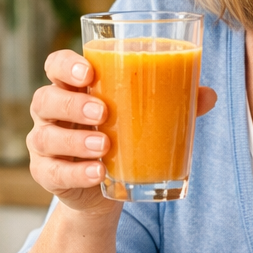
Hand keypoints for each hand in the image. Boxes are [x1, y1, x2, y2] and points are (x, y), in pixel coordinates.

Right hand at [27, 49, 217, 213]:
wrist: (104, 187)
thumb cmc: (122, 137)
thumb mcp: (143, 118)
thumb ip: (173, 102)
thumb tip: (208, 95)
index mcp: (73, 88)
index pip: (55, 65)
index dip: (65, 65)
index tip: (88, 72)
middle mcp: (52, 112)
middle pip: (45, 98)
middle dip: (72, 104)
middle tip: (103, 112)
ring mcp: (45, 144)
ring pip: (45, 136)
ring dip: (75, 140)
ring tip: (104, 145)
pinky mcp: (47, 174)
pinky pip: (54, 172)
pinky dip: (76, 172)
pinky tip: (97, 172)